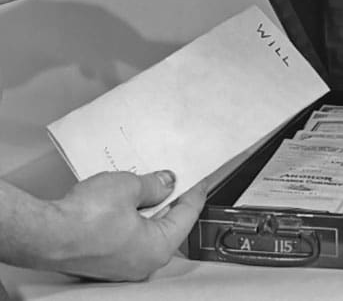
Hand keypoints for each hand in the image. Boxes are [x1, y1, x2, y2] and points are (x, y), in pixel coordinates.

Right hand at [48, 171, 205, 280]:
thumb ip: (154, 184)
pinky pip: (129, 235)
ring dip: (150, 207)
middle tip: (175, 178)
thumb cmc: (84, 219)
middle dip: (172, 199)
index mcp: (158, 247)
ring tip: (150, 184)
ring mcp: (124, 263)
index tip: (200, 180)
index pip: (188, 215)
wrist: (44, 234)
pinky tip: (127, 199)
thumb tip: (166, 182)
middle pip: (169, 224)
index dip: (195, 193)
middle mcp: (144, 261)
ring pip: (148, 230)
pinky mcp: (106, 259)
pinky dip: (133, 217)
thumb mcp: (129, 187)